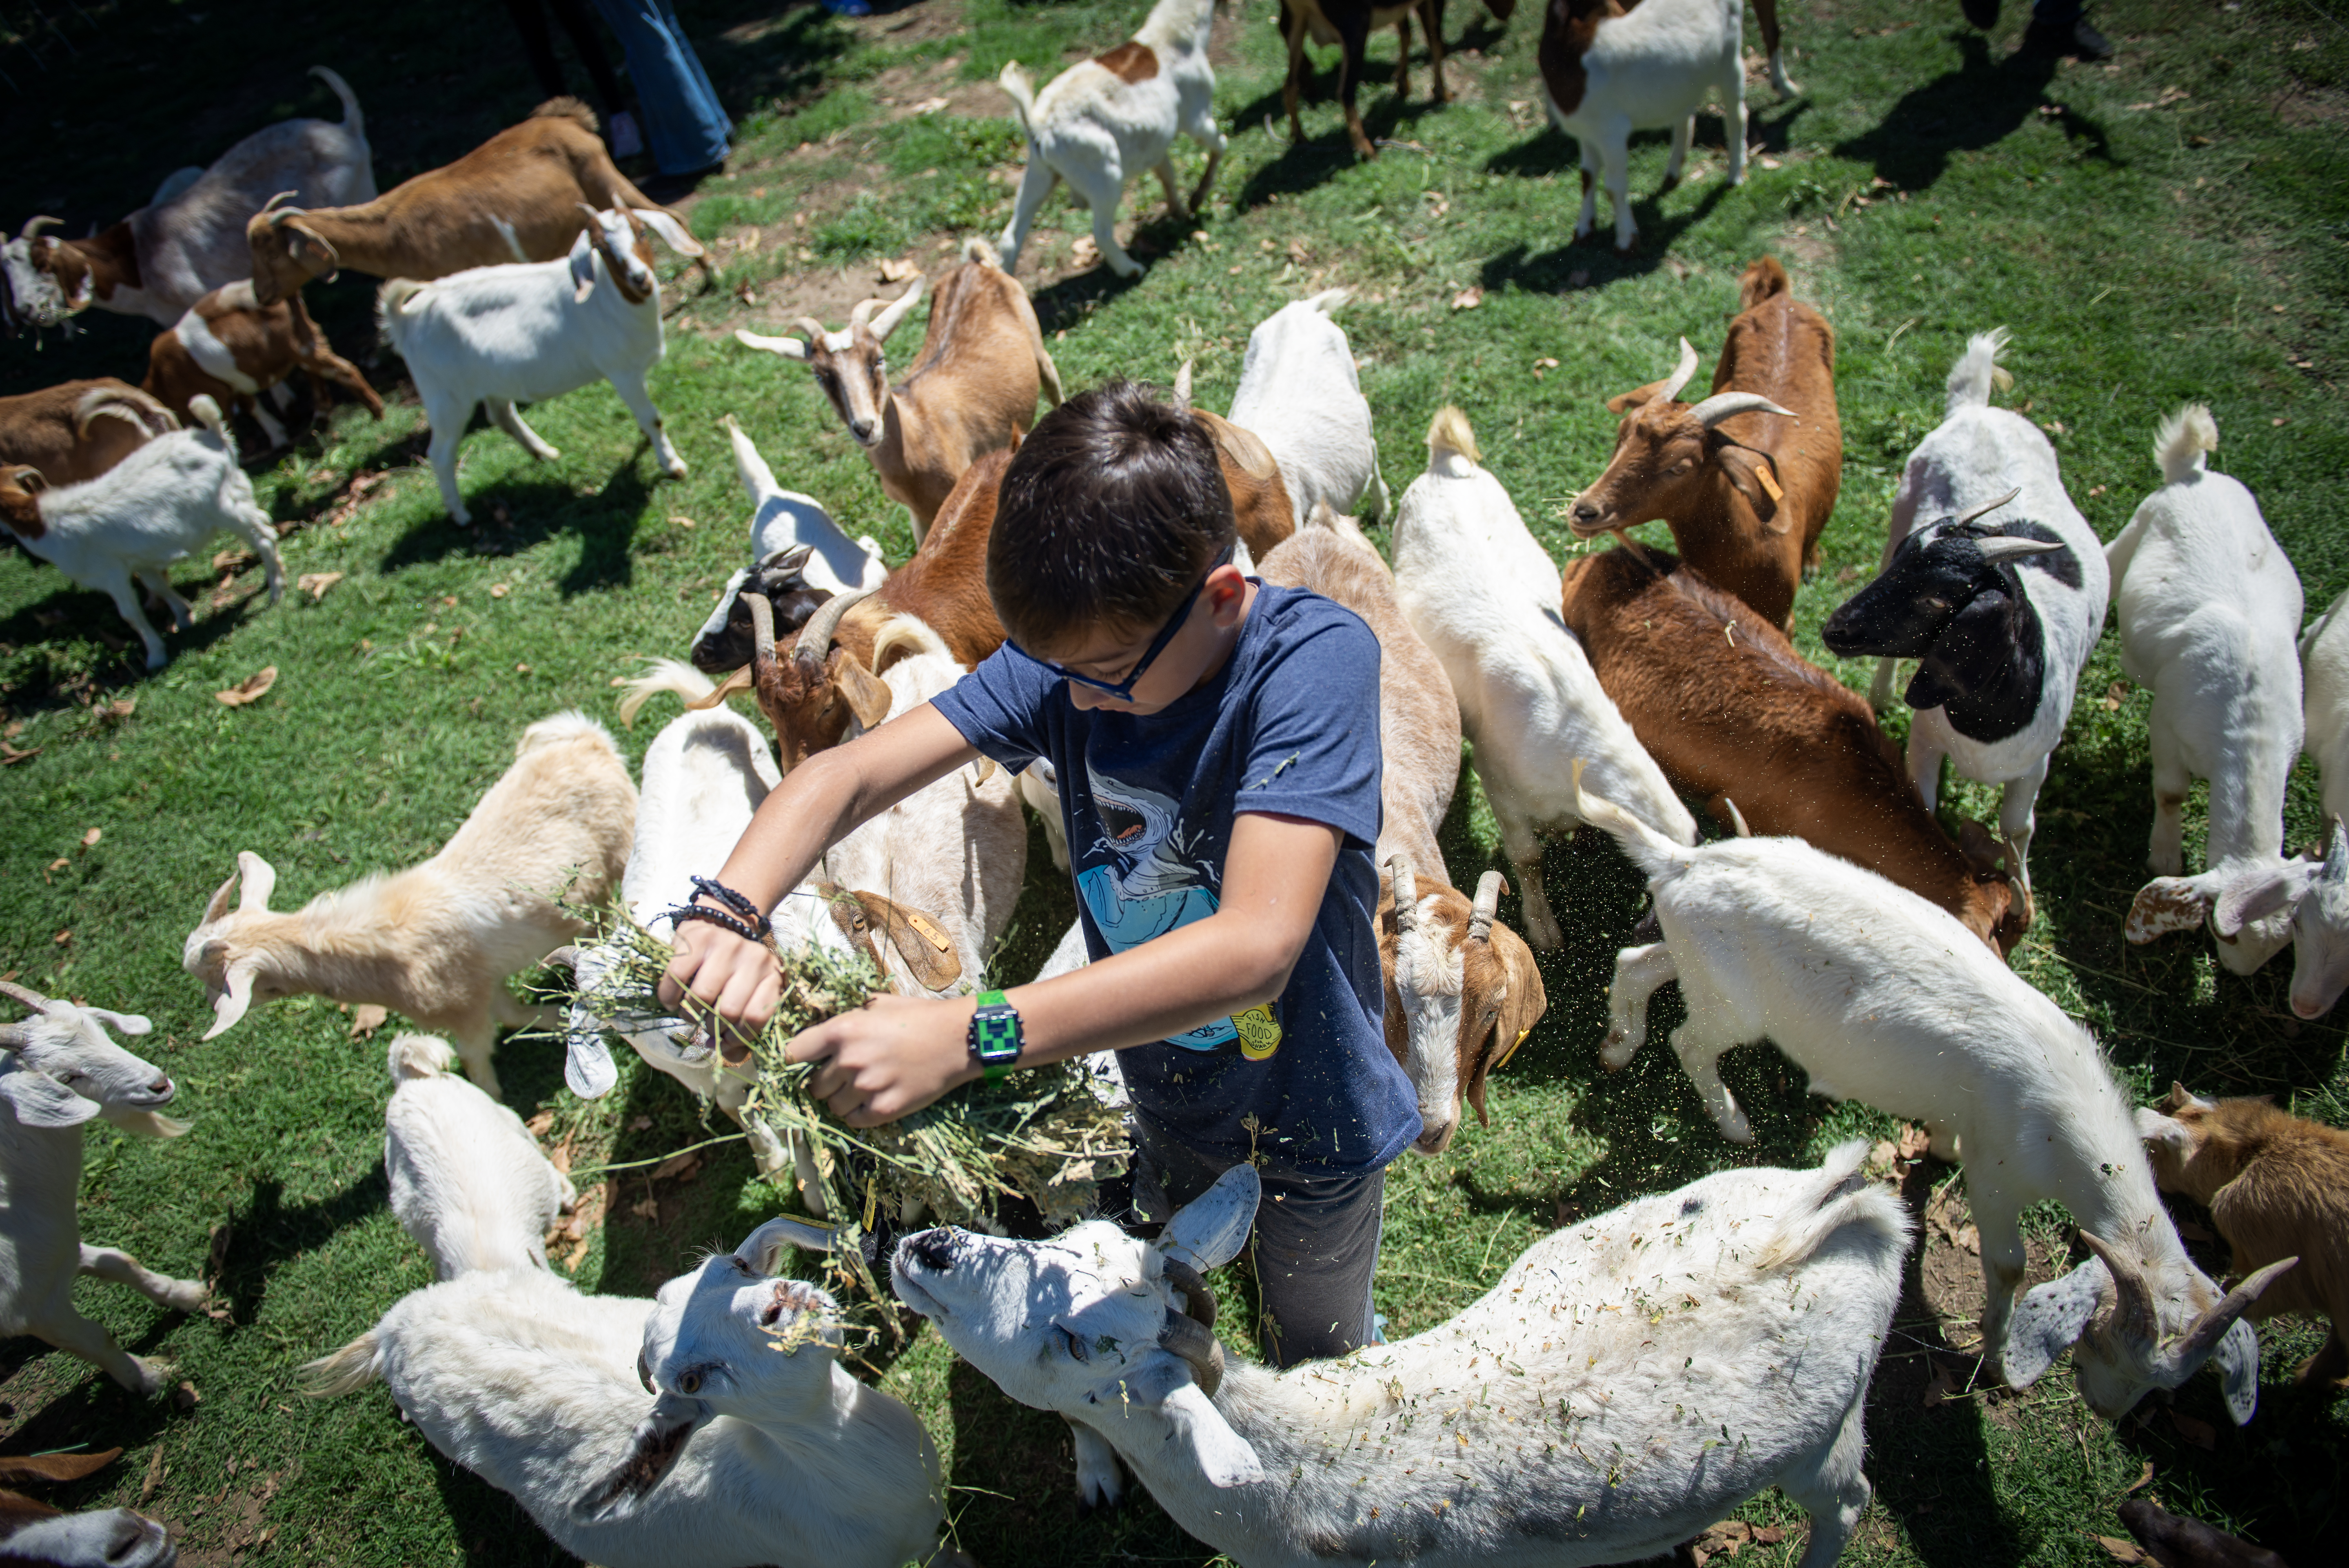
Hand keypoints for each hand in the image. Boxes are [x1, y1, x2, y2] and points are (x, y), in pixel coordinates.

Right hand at [658, 915, 781, 1036]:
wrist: (721, 922)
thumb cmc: (734, 971)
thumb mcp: (749, 995)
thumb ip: (744, 1030)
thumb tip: (730, 1057)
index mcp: (772, 976)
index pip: (757, 1018)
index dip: (738, 1038)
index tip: (724, 1042)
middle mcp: (754, 959)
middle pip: (728, 1011)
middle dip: (712, 1029)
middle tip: (704, 1027)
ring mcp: (726, 946)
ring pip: (701, 997)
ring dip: (689, 1015)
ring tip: (689, 1013)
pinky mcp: (698, 939)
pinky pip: (676, 978)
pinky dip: (669, 998)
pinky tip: (671, 1002)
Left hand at [786, 993, 975, 1126]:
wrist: (958, 1038)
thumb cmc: (919, 1016)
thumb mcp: (879, 1003)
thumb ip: (848, 1013)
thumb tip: (822, 1025)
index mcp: (842, 1029)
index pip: (794, 1052)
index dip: (797, 1058)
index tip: (806, 1062)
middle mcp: (849, 1059)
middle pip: (813, 1085)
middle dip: (825, 1081)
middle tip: (843, 1076)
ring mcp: (867, 1087)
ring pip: (832, 1106)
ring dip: (841, 1100)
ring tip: (860, 1089)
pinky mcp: (885, 1108)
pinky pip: (853, 1121)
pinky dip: (858, 1114)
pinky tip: (871, 1101)